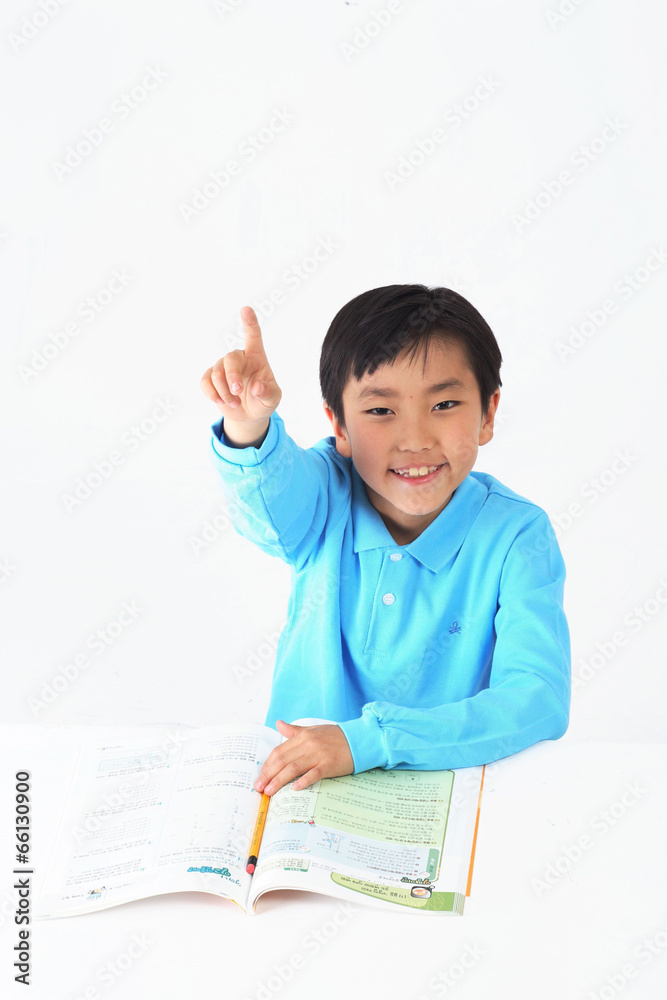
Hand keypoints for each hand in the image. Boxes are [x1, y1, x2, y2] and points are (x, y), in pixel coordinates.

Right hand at [200, 306, 281, 421]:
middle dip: (231, 377)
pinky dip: (212, 394)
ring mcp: (223, 367)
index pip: (253, 336)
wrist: (249, 415)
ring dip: (224, 392)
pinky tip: (220, 401)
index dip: (249, 323)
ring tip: (234, 403)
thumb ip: (268, 392)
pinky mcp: (211, 378)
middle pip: (230, 359)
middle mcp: (239, 358)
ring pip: (217, 373)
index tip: (246, 309)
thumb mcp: (272, 399)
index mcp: (257, 357)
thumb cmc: (263, 400)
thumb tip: (256, 387)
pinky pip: (205, 381)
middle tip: (237, 393)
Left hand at [255, 720, 354, 795]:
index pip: (279, 751)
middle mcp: (308, 744)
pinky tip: (294, 789)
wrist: (359, 739)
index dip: (267, 764)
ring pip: (293, 768)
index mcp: (303, 736)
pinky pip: (313, 774)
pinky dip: (303, 781)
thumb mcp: (313, 729)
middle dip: (268, 774)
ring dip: (279, 780)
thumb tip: (278, 723)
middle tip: (259, 787)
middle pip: (283, 760)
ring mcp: (319, 755)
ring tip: (269, 791)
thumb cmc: (336, 736)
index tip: (260, 775)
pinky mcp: (329, 765)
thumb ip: (294, 730)